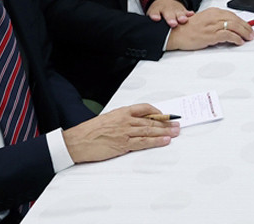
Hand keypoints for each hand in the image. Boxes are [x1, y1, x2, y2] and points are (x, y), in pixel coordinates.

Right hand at [62, 103, 177, 162]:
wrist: (77, 142)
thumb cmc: (89, 131)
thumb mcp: (108, 119)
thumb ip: (123, 120)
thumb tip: (138, 123)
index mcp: (121, 112)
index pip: (144, 108)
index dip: (157, 112)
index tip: (165, 115)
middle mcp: (125, 121)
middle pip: (150, 120)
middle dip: (166, 123)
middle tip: (177, 124)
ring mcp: (125, 133)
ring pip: (149, 131)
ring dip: (165, 132)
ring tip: (175, 132)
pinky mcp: (123, 145)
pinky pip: (143, 142)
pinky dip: (156, 141)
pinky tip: (164, 141)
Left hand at [146, 0, 191, 27]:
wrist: (166, 1)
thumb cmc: (158, 12)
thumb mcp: (152, 15)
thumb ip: (150, 23)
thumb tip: (147, 34)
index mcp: (156, 10)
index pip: (154, 12)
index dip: (155, 15)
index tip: (156, 18)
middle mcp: (166, 10)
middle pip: (168, 14)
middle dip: (170, 19)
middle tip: (172, 24)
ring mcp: (175, 10)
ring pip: (178, 13)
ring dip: (181, 16)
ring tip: (183, 20)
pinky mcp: (182, 10)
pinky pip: (186, 12)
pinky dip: (189, 13)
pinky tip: (191, 14)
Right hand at [166, 7, 253, 50]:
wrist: (174, 33)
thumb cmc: (187, 28)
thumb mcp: (203, 20)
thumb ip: (215, 21)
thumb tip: (227, 26)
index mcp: (212, 12)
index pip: (232, 15)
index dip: (242, 21)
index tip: (248, 26)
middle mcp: (214, 17)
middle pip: (235, 20)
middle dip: (246, 27)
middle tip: (252, 33)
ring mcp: (212, 26)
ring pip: (234, 26)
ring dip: (244, 33)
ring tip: (249, 38)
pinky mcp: (210, 35)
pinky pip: (228, 35)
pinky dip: (236, 38)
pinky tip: (239, 42)